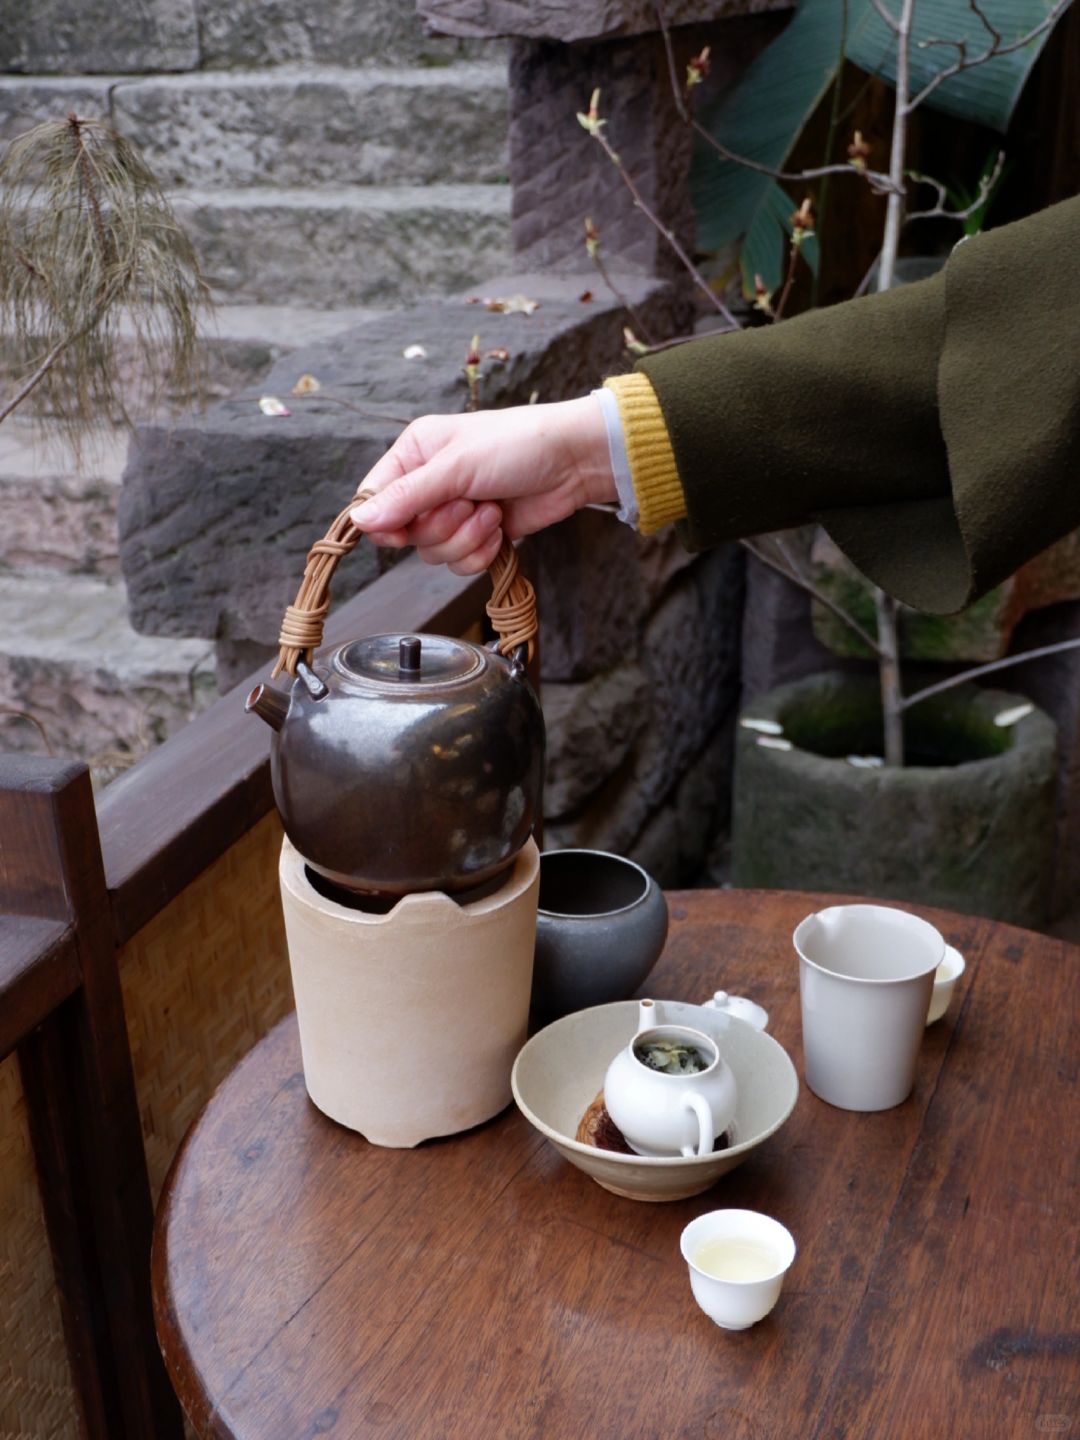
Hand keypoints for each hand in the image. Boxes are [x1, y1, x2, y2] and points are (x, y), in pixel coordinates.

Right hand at [349, 396, 614, 574]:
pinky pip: (461, 564)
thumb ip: (408, 496)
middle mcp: (429, 484)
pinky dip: (481, 552)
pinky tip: (500, 528)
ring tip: (492, 512)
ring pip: (433, 553)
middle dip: (442, 527)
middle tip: (469, 504)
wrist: (574, 462)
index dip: (385, 522)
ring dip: (466, 539)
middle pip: (406, 533)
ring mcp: (454, 512)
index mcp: (415, 454)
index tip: (402, 530)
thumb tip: (360, 521)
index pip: (375, 498)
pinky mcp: (478, 535)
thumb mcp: (457, 466)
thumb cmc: (520, 444)